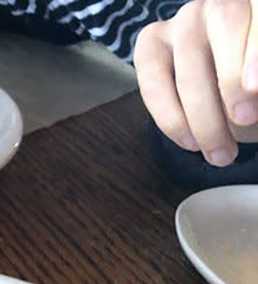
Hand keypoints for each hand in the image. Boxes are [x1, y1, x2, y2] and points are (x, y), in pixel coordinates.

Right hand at [135, 0, 257, 165]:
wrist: (231, 100)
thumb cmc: (254, 94)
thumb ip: (257, 88)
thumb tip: (248, 98)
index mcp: (257, 7)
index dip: (255, 50)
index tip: (256, 88)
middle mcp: (222, 3)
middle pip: (224, 25)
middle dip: (231, 79)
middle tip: (243, 121)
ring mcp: (184, 20)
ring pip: (187, 62)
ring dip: (202, 116)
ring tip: (220, 154)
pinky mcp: (151, 43)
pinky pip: (153, 81)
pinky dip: (169, 117)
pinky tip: (188, 142)